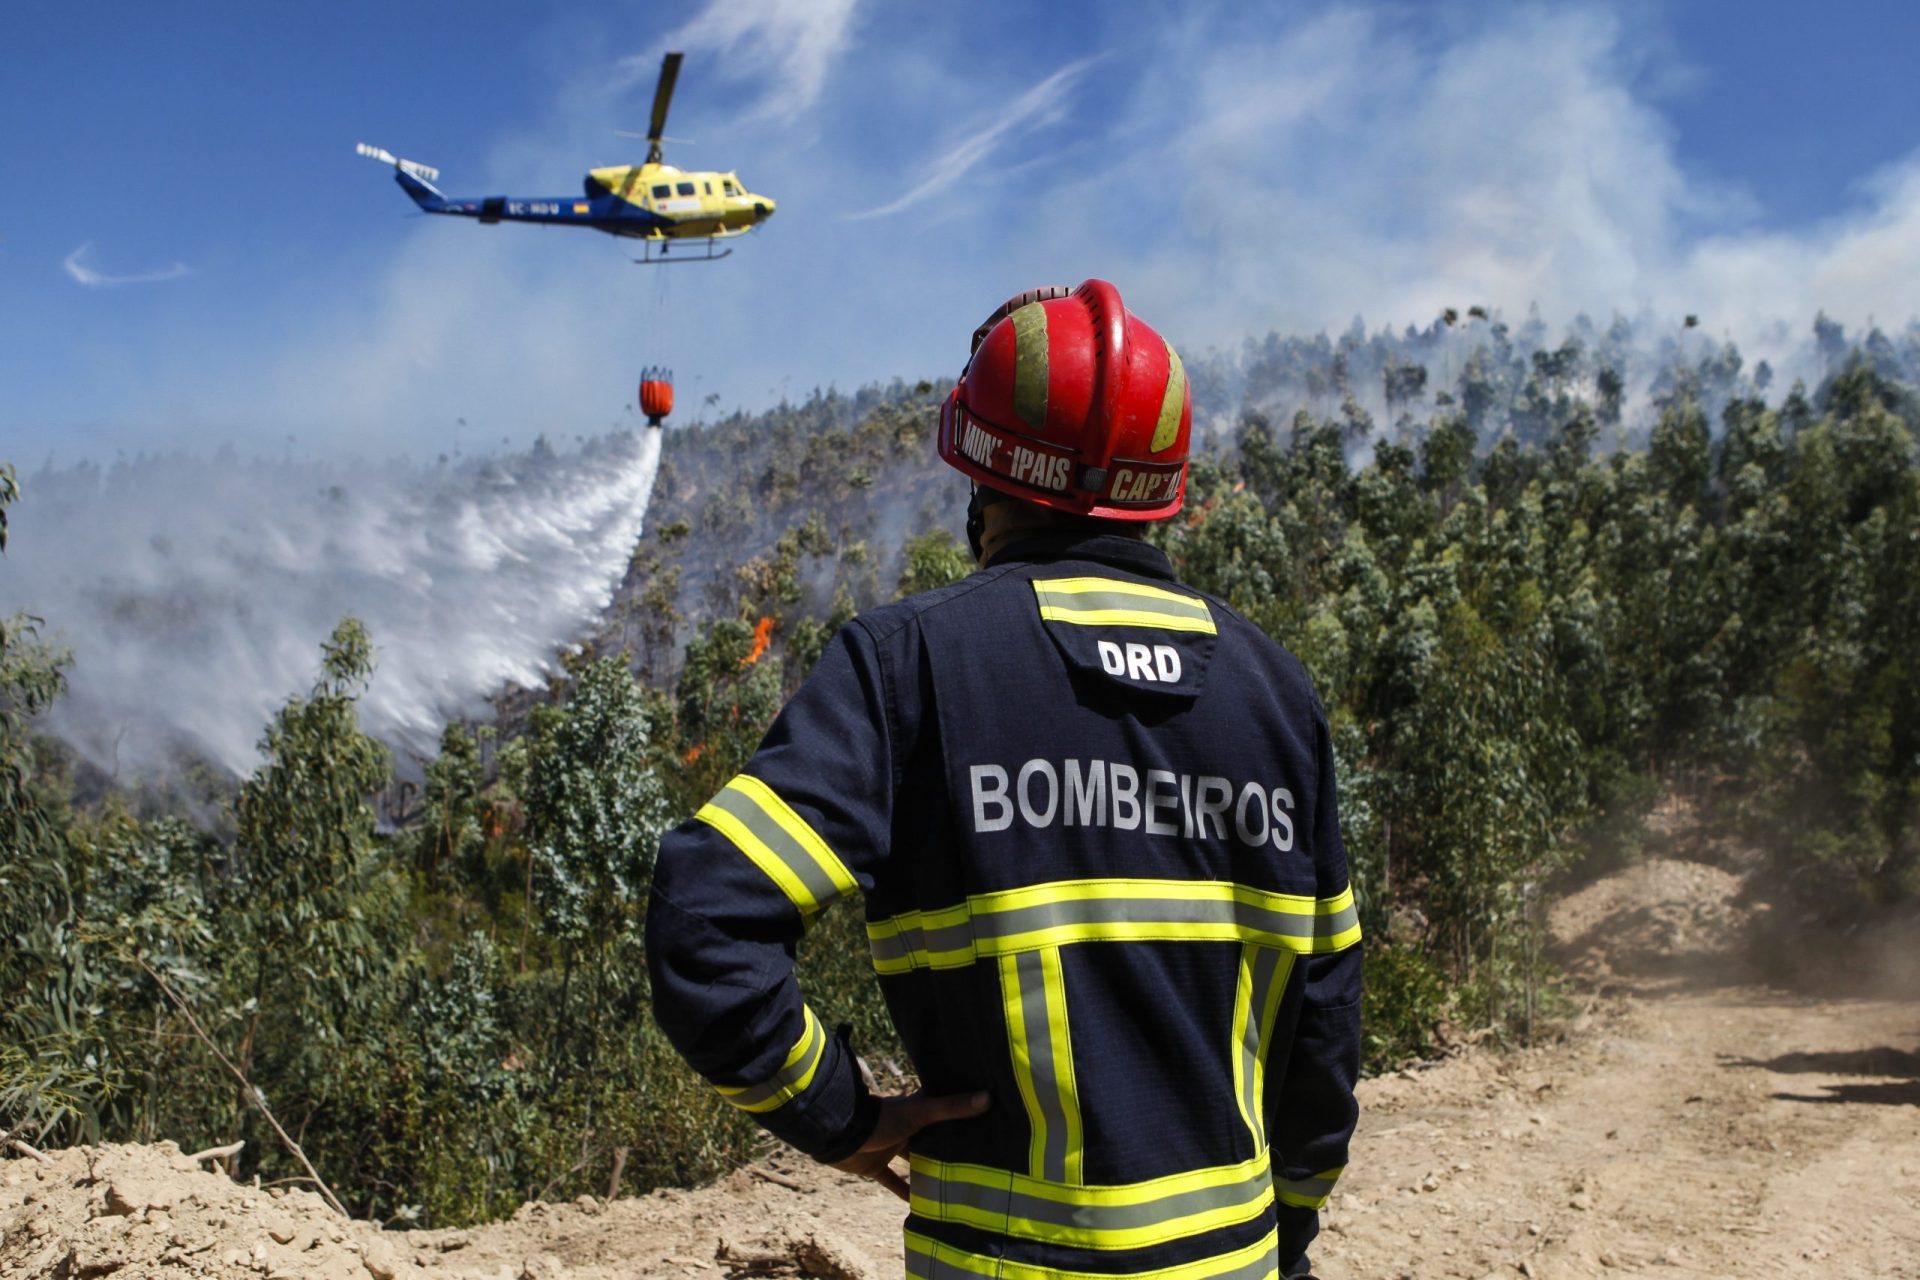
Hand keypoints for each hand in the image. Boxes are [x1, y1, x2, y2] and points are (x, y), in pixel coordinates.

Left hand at [830, 1089, 989, 1200]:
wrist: (839, 1134)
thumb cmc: (881, 1118)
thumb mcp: (920, 1113)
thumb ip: (951, 1107)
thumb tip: (987, 1098)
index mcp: (915, 1110)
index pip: (942, 1108)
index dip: (960, 1111)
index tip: (984, 1118)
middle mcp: (905, 1128)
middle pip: (930, 1138)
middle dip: (947, 1147)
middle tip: (974, 1160)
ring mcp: (889, 1147)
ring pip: (913, 1160)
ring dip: (927, 1171)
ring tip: (953, 1184)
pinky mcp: (875, 1166)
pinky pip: (892, 1181)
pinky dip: (903, 1191)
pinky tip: (920, 1205)